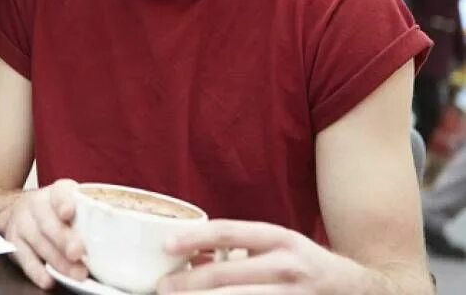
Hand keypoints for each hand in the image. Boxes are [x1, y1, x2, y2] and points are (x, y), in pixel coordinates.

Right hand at [1, 179, 86, 288]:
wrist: (18, 209)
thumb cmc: (54, 210)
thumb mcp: (71, 202)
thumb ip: (89, 214)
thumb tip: (120, 234)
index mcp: (55, 192)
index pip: (59, 192)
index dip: (63, 202)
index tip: (69, 213)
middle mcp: (36, 204)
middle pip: (48, 222)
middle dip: (64, 239)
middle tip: (78, 253)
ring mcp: (23, 222)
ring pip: (38, 242)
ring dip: (58, 260)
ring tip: (76, 273)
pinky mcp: (14, 242)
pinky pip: (23, 258)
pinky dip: (36, 271)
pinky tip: (48, 279)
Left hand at [157, 220, 365, 293]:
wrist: (359, 290)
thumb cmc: (306, 265)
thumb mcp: (279, 245)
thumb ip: (241, 247)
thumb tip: (190, 254)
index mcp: (280, 239)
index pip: (229, 232)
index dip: (195, 238)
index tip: (167, 245)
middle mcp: (287, 267)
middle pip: (225, 278)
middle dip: (187, 285)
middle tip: (162, 288)